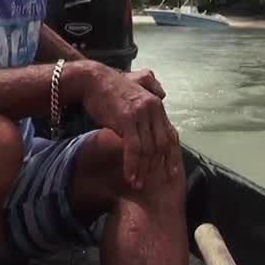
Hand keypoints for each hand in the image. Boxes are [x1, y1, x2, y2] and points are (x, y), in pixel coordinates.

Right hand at [78, 64, 178, 190]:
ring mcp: (141, 114)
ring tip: (139, 184)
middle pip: (162, 144)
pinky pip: (134, 149)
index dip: (172, 154)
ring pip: (148, 149)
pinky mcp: (127, 119)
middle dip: (160, 166)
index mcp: (156, 104)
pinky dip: (133, 166)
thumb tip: (163, 94)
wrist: (92, 79)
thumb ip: (151, 90)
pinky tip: (130, 177)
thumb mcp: (136, 88)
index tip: (172, 170)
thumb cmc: (110, 87)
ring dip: (144, 170)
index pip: (171, 134)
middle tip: (158, 182)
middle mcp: (153, 109)